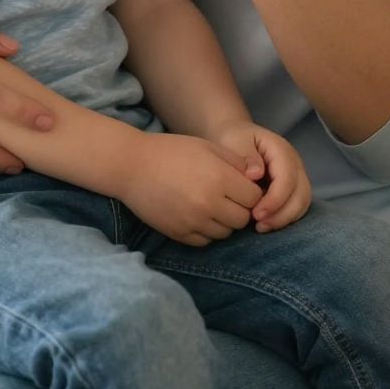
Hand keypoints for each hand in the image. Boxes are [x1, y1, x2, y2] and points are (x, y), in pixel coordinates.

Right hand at [122, 133, 262, 245]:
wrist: (131, 166)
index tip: (240, 186)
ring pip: (226, 233)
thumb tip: (258, 180)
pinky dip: (206, 231)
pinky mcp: (179, 234)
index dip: (250, 192)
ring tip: (211, 205)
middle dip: (240, 209)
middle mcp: (209, 203)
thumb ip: (236, 163)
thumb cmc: (172, 151)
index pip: (254, 198)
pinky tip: (197, 215)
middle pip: (242, 219)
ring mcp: (193, 221)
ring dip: (224, 221)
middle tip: (227, 197)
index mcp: (219, 178)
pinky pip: (206, 241)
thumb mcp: (208, 147)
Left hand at [213, 120, 312, 232]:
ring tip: (261, 227)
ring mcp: (296, 176)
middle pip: (301, 194)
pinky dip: (284, 218)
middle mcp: (294, 164)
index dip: (275, 200)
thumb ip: (246, 157)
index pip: (287, 179)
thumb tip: (256, 175)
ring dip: (284, 219)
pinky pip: (296, 207)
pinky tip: (264, 224)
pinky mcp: (292, 188)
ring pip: (302, 203)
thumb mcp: (235, 142)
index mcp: (282, 151)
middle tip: (259, 226)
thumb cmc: (234, 139)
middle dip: (282, 214)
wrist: (235, 135)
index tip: (255, 214)